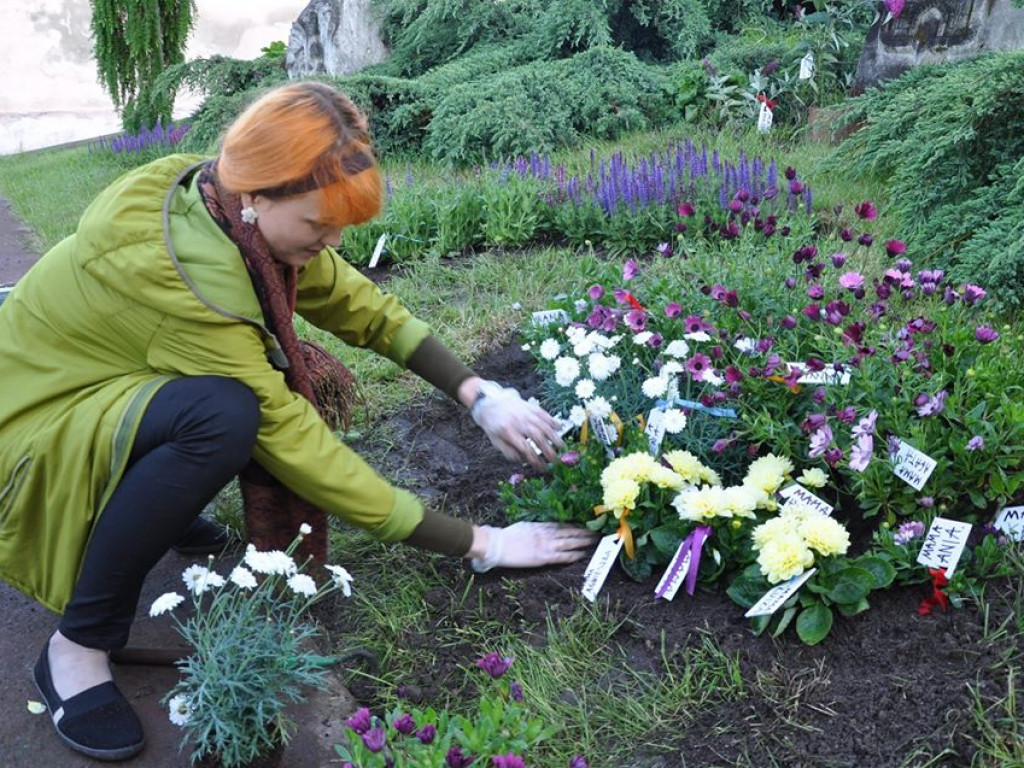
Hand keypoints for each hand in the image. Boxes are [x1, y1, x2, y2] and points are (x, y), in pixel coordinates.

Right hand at [469, 522, 599, 572]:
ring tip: (595, 541)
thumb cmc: (506, 536)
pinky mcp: (543, 556)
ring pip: (570, 542)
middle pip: (570, 531)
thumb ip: (536, 527)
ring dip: (584, 541)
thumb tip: (544, 529)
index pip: (563, 524)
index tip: (587, 524)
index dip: (576, 525)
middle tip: (598, 530)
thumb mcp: (524, 526)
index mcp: (540, 525)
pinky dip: (573, 555)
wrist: (496, 544)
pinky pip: (562, 555)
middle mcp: (546, 533)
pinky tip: (582, 555)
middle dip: (585, 531)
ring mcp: (546, 544)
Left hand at [470, 381, 562, 468]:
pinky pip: (544, 414)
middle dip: (548, 450)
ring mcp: (526, 413)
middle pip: (537, 437)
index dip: (535, 459)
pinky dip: (553, 421)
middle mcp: (519, 421)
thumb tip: (523, 460)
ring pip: (543, 425)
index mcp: (508, 431)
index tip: (542, 468)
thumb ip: (508, 452)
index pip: (525, 448)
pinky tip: (560, 428)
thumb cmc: (493, 425)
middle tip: (555, 460)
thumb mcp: (495, 441)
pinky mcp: (531, 407)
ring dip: (554, 437)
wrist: (490, 402)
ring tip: (562, 448)